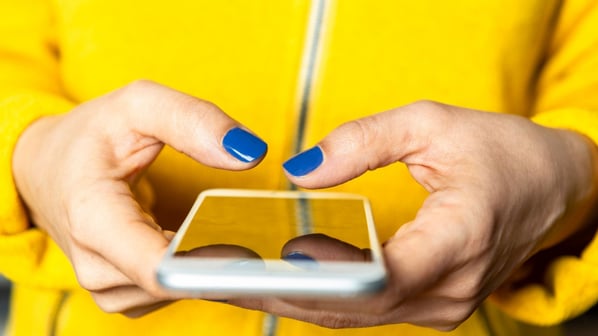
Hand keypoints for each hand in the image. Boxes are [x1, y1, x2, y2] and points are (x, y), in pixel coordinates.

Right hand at [12, 80, 266, 316]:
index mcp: (94, 218)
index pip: (157, 268)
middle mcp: (97, 266)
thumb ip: (193, 120)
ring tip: (227, 228)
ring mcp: (109, 288)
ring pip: (183, 291)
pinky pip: (176, 292)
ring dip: (213, 266)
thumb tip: (249, 152)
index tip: (256, 252)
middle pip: (180, 283)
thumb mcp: (138, 106)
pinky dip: (197, 271)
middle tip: (260, 231)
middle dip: (225, 260)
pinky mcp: (125, 295)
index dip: (211, 266)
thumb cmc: (90, 136)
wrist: (48, 169)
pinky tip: (204, 241)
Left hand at [229, 100, 597, 329]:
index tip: (261, 267)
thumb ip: (363, 141)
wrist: (551, 187)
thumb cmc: (500, 151)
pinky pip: (366, 311)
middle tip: (215, 276)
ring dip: (292, 301)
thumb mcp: (433, 123)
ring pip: (354, 317)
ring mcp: (441, 305)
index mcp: (460, 238)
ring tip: (232, 281)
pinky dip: (320, 299)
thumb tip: (299, 171)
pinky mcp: (429, 304)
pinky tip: (278, 283)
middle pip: (354, 307)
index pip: (382, 275)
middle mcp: (450, 288)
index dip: (320, 276)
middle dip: (281, 294)